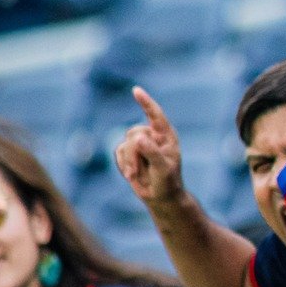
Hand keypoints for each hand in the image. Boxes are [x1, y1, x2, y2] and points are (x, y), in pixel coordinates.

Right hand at [113, 88, 184, 208]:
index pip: (156, 116)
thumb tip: (139, 138)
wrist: (160, 196)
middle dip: (136, 152)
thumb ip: (152, 152)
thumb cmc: (167, 181)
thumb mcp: (163, 168)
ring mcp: (139, 144)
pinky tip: (132, 174)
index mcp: (166, 136)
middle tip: (144, 168)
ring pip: (125, 143)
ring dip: (130, 161)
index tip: (136, 90)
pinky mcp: (128, 153)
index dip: (145, 103)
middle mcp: (153, 137)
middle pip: (134, 133)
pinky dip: (123, 164)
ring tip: (139, 174)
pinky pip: (118, 152)